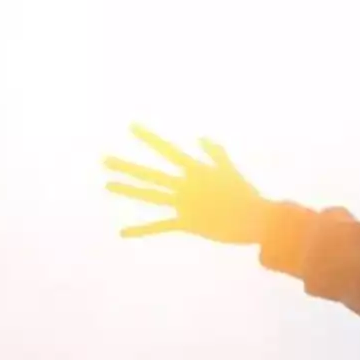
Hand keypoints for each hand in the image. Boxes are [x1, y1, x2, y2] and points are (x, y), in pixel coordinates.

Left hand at [105, 125, 268, 244]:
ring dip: (129, 189)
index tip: (132, 127)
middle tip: (105, 160)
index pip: (167, 151)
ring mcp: (183, 204)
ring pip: (151, 195)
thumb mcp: (230, 171)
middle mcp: (185, 185)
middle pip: (151, 174)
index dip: (149, 139)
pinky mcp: (186, 223)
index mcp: (196, 170)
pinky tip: (122, 232)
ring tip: (108, 184)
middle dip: (127, 166)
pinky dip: (141, 229)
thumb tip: (203, 138)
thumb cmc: (245, 194)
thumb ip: (215, 155)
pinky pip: (159, 226)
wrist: (254, 218)